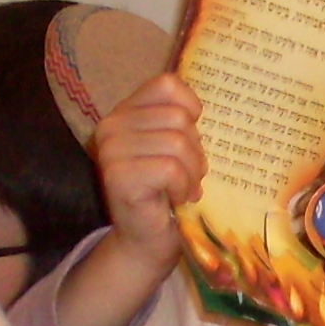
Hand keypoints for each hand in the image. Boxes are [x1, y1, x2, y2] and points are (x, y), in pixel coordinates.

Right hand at [92, 72, 207, 277]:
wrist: (147, 241)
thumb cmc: (168, 193)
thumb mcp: (175, 148)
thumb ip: (181, 122)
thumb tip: (213, 104)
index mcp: (125, 112)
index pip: (167, 84)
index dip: (191, 110)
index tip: (189, 140)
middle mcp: (111, 125)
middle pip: (178, 117)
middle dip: (195, 152)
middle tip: (186, 177)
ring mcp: (111, 149)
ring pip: (177, 143)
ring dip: (191, 173)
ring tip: (182, 189)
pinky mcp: (118, 175)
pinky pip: (170, 168)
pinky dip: (182, 187)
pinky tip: (176, 199)